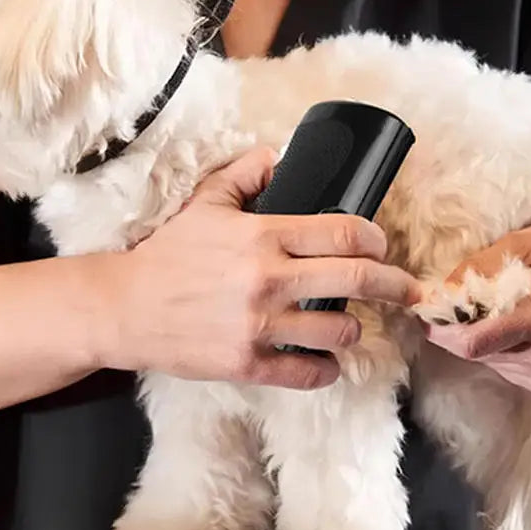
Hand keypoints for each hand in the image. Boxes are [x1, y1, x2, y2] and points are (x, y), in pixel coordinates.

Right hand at [89, 147, 420, 389]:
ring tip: (349, 325)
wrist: (124, 308)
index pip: (343, 231)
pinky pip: (308, 374)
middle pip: (358, 280)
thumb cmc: (167, 256)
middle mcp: (269, 280)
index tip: (381, 245)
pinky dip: (327, 369)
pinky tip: (326, 362)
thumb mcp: (203, 205)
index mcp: (263, 236)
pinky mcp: (247, 364)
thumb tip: (275, 155)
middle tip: (406, 290)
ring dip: (354, 328)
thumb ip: (243, 175)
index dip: (375, 239)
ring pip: (340, 331)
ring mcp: (259, 326)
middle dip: (394, 284)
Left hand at [422, 221, 530, 394]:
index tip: (426, 315)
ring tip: (501, 311)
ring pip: (491, 362)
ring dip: (481, 340)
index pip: (474, 342)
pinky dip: (502, 350)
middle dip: (459, 330)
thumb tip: (441, 290)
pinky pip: (509, 370)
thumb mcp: (529, 242)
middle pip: (478, 353)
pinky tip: (519, 328)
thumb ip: (481, 266)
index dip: (442, 331)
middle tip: (457, 305)